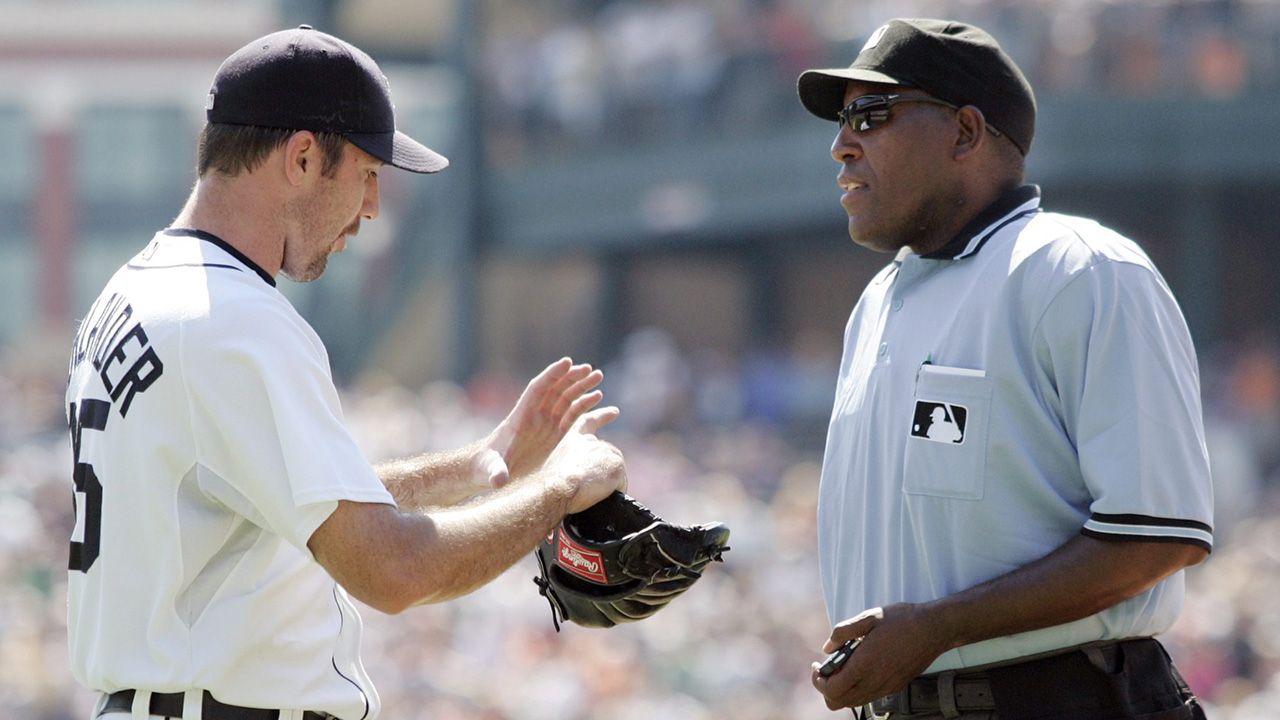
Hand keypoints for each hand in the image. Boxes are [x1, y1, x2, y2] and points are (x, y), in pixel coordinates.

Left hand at [478, 358, 605, 488]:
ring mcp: (545, 426)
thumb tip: (498, 480)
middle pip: (555, 389)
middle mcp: (534, 417)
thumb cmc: (485, 467)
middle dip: (572, 378)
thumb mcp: (489, 470)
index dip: (552, 375)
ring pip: (566, 400)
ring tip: (598, 376)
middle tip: (590, 370)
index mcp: (520, 417)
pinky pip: (573, 418)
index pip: (537, 389)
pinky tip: (600, 401)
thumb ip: (495, 473)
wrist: (489, 471)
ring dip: (581, 387)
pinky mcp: (555, 437)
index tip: (568, 362)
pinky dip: (586, 408)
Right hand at [544, 407, 626, 513]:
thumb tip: (581, 475)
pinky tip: (602, 495)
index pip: (589, 422)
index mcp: (573, 440)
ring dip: (609, 483)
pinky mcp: (616, 463)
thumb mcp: (557, 468)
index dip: (602, 416)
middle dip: (610, 468)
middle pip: (609, 454)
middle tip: (600, 483)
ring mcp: (604, 450)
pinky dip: (615, 492)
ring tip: (592, 493)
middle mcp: (589, 441)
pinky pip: (621, 483)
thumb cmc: (552, 487)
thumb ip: (571, 464)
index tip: (615, 412)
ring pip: (616, 470)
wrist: (556, 490)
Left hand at [810, 603, 950, 710]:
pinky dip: (857, 689)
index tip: (816, 666)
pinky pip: (869, 697)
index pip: (831, 689)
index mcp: (864, 665)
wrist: (934, 629)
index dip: (818, 681)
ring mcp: (886, 687)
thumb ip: (843, 632)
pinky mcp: (895, 687)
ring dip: (842, 690)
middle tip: (826, 668)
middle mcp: (875, 681)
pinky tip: (860, 668)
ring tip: (843, 667)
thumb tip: (827, 648)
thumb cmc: (902, 620)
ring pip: (854, 702)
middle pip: (839, 702)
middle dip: (826, 688)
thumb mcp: (868, 617)